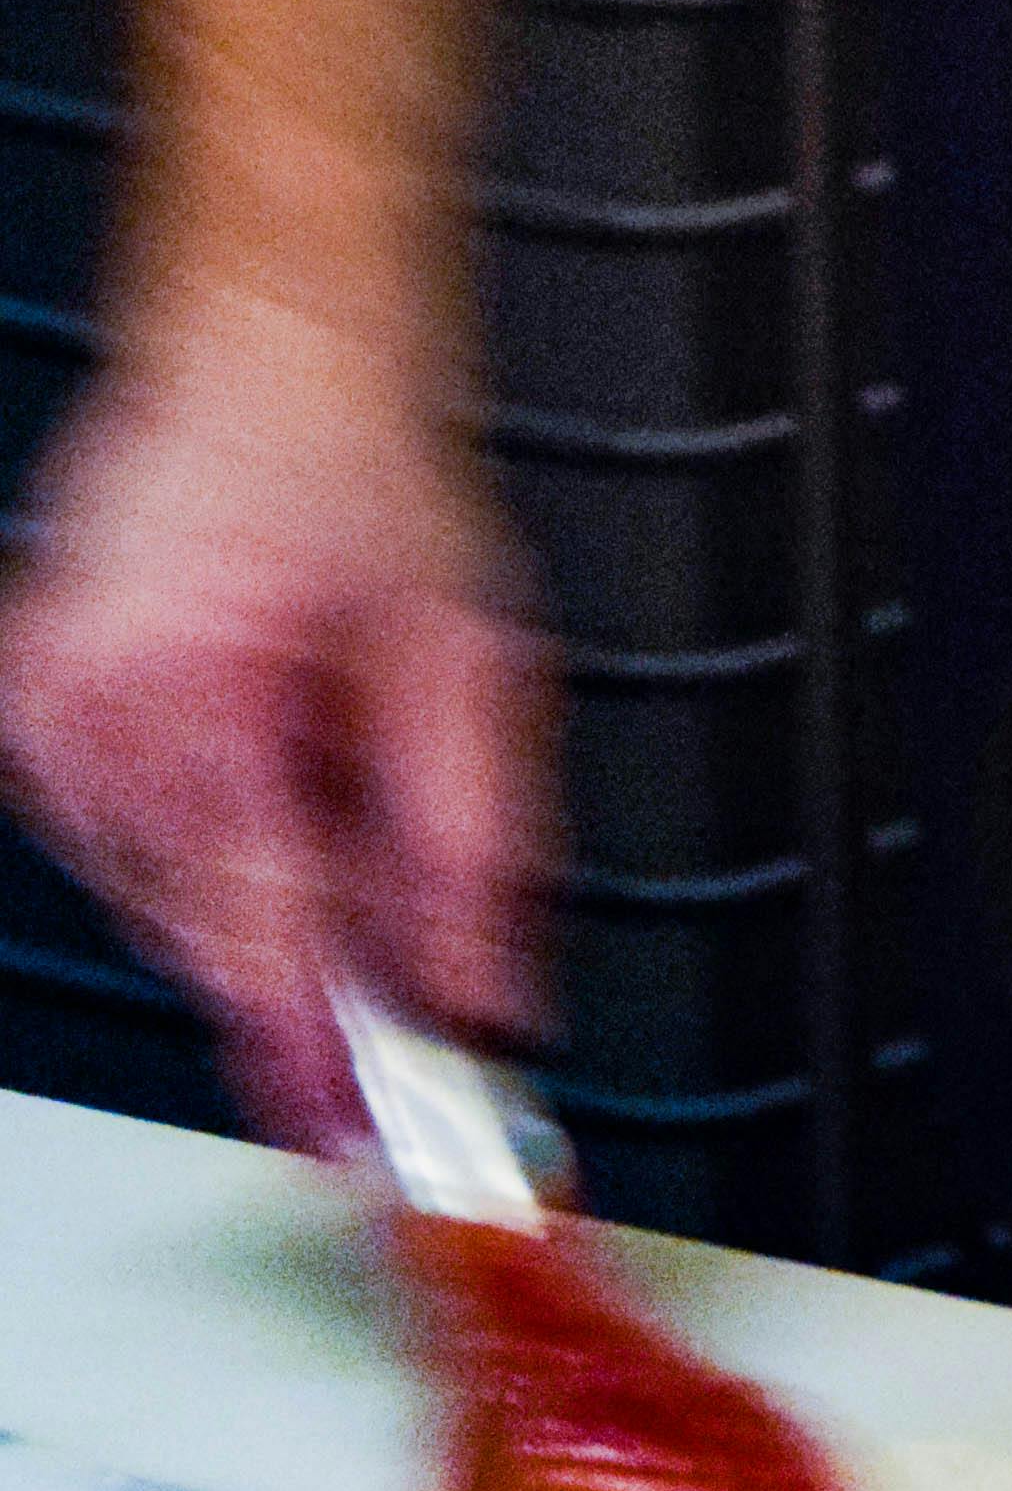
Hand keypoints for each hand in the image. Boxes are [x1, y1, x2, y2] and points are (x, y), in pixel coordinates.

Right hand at [0, 293, 553, 1151]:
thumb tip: (486, 998)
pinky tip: (255, 757)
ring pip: (163, 900)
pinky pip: (124, 842)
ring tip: (324, 773)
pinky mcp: (28, 716)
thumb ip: (475, 846)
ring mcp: (43, 716)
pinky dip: (202, 835)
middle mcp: (90, 714)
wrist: (271, 351)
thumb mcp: (469, 659)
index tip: (364, 1138)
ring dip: (256, 887)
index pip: (260, 939)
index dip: (321, 1057)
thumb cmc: (363, 470)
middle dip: (309, 958)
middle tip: (396, 972)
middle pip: (208, 932)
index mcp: (198, 696)